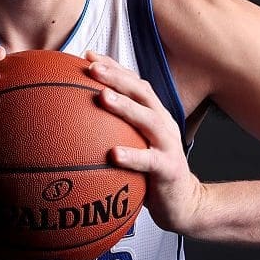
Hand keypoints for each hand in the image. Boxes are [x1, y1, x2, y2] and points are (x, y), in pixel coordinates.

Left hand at [85, 50, 202, 234]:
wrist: (184, 203)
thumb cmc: (152, 173)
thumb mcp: (136, 144)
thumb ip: (115, 129)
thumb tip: (75, 120)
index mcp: (154, 114)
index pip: (134, 83)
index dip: (114, 66)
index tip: (88, 55)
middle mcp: (163, 123)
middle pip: (142, 92)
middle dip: (117, 77)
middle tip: (92, 68)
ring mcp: (169, 145)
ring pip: (148, 119)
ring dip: (125, 106)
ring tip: (103, 97)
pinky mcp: (169, 169)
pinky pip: (150, 161)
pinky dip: (132, 156)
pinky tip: (113, 153)